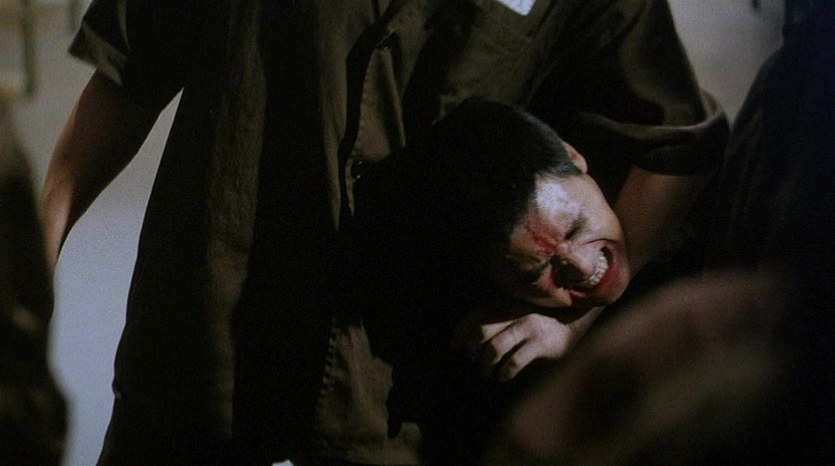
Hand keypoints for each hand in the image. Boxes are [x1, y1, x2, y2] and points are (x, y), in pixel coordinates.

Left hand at [451, 300, 601, 381]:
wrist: (576, 315)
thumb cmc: (540, 315)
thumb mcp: (516, 308)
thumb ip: (495, 315)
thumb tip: (466, 339)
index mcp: (505, 302)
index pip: (474, 316)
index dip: (460, 333)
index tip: (456, 348)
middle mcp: (514, 311)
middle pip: (481, 332)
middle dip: (473, 351)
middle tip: (476, 361)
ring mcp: (528, 326)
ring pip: (494, 348)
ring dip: (486, 365)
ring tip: (488, 372)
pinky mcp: (541, 343)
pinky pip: (513, 362)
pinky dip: (503, 373)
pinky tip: (503, 376)